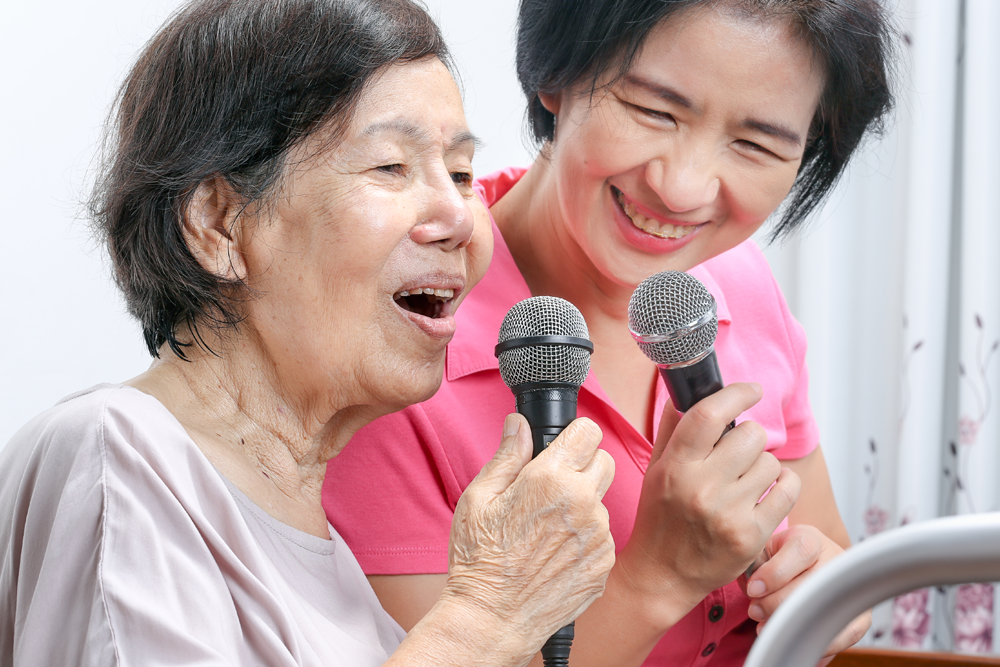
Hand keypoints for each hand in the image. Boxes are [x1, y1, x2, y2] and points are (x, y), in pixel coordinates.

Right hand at [443, 413, 615, 655]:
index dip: (573, 435)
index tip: (562, 447)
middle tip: (553, 486)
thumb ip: (507, 455)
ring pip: (603, 501)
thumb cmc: (480, 561)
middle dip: (582, 465)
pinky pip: (603, 536)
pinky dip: (585, 538)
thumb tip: (518, 424)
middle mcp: (583, 504)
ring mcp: (598, 536)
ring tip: (547, 529)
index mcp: (551, 480)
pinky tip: (556, 552)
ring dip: (583, 505)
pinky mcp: (604, 564)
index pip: (588, 432)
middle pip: (604, 461)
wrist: (493, 619)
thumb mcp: (479, 498)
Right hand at [616, 383, 800, 616]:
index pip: (708, 415)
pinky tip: (766, 490)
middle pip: (750, 435)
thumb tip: (686, 393)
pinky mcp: (752, 535)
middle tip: (736, 453)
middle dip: (748, 437)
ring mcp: (729, 513)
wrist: (663, 574)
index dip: (736, 394)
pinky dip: (783, 485)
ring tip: (744, 481)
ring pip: (770, 462)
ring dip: (761, 465)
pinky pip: (787, 489)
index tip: (751, 390)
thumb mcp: (656, 470)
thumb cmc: (659, 519)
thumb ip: (672, 430)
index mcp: (675, 467)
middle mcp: (702, 488)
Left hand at [744, 525, 870, 662]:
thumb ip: (757, 563)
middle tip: (756, 611)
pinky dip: (813, 643)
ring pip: (824, 613)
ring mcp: (851, 589)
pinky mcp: (860, 617)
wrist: (809, 567)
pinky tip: (791, 639)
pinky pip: (841, 637)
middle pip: (810, 586)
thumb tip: (754, 590)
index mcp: (812, 539)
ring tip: (768, 626)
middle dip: (775, 604)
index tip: (753, 590)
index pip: (800, 551)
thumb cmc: (779, 560)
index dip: (774, 574)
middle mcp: (837, 561)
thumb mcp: (766, 550)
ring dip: (791, 625)